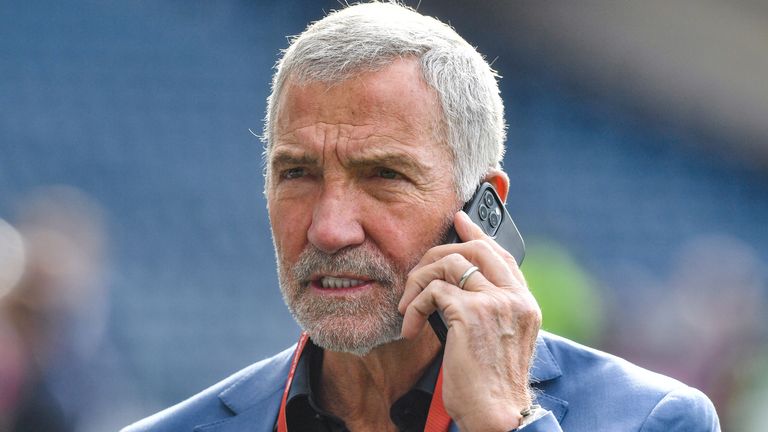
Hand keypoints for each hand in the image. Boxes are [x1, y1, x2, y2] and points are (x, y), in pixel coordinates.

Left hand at [399, 211, 541, 430]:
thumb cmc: (492, 385)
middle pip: (475, 249)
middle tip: (417, 274)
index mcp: (525, 304)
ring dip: (419, 281)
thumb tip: (454, 284)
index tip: (459, 221)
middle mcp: (515, 298)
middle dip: (438, 254)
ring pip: (449, 263)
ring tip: (409, 307)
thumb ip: (488, 309)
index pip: (502, 255)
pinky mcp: (471, 313)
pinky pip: (433, 291)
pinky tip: (410, 329)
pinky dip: (414, 307)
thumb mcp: (497, 340)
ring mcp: (495, 302)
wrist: (497, 414)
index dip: (478, 235)